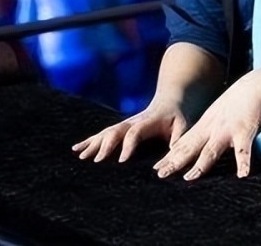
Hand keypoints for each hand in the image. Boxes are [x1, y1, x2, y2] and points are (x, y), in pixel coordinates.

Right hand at [72, 98, 188, 162]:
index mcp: (148, 122)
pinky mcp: (121, 127)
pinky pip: (103, 134)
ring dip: (93, 144)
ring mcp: (125, 124)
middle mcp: (133, 122)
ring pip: (106, 133)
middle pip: (115, 132)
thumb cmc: (178, 116)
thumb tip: (173, 152)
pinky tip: (76, 149)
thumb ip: (179, 137)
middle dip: (105, 146)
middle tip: (96, 160)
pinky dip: (89, 141)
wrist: (171, 100)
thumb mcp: (183, 124)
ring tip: (80, 156)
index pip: (135, 133)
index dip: (128, 145)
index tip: (122, 160)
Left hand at [153, 67, 260, 180]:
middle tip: (160, 174)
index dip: (170, 156)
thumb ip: (213, 130)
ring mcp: (227, 130)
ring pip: (211, 150)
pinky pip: (244, 149)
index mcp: (206, 124)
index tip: (156, 168)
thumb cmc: (242, 101)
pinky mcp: (245, 131)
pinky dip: (243, 162)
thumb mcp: (220, 114)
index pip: (184, 143)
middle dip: (175, 161)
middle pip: (190, 147)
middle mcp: (213, 128)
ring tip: (189, 178)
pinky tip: (243, 174)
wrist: (258, 85)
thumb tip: (206, 147)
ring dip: (200, 165)